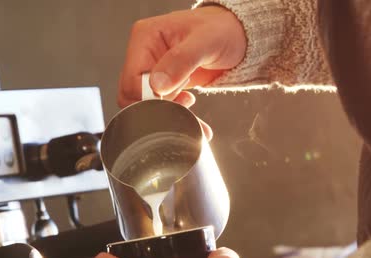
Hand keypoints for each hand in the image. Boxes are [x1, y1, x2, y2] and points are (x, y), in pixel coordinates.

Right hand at [118, 6, 246, 108]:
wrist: (238, 36)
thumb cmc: (223, 29)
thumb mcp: (206, 41)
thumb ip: (181, 60)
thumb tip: (157, 84)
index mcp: (146, 37)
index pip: (132, 78)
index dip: (148, 97)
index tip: (171, 104)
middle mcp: (146, 53)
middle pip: (135, 94)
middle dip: (159, 109)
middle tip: (184, 112)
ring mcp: (155, 70)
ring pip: (149, 104)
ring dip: (169, 116)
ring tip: (193, 116)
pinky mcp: (166, 83)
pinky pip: (163, 106)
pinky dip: (177, 116)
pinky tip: (193, 115)